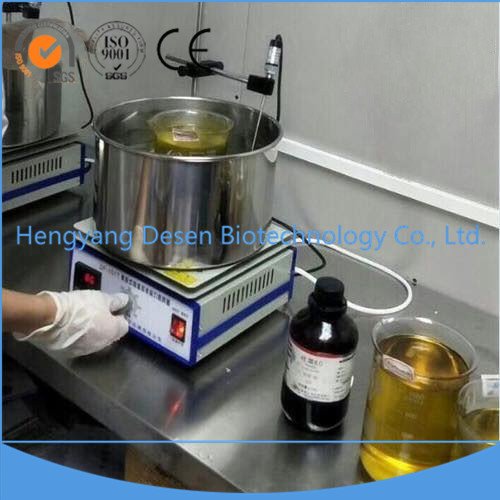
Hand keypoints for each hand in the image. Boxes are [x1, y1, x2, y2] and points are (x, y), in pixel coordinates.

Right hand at [14, 290, 128, 357]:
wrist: (51, 319)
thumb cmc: (81, 306)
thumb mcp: (102, 298)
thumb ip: (116, 301)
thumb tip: (125, 301)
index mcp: (113, 331)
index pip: (124, 326)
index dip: (119, 316)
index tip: (113, 309)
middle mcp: (103, 344)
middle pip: (110, 334)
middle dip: (107, 325)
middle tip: (98, 312)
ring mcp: (87, 350)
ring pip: (96, 340)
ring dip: (93, 332)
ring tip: (84, 319)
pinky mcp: (71, 353)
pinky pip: (80, 344)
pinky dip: (79, 337)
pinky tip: (72, 327)